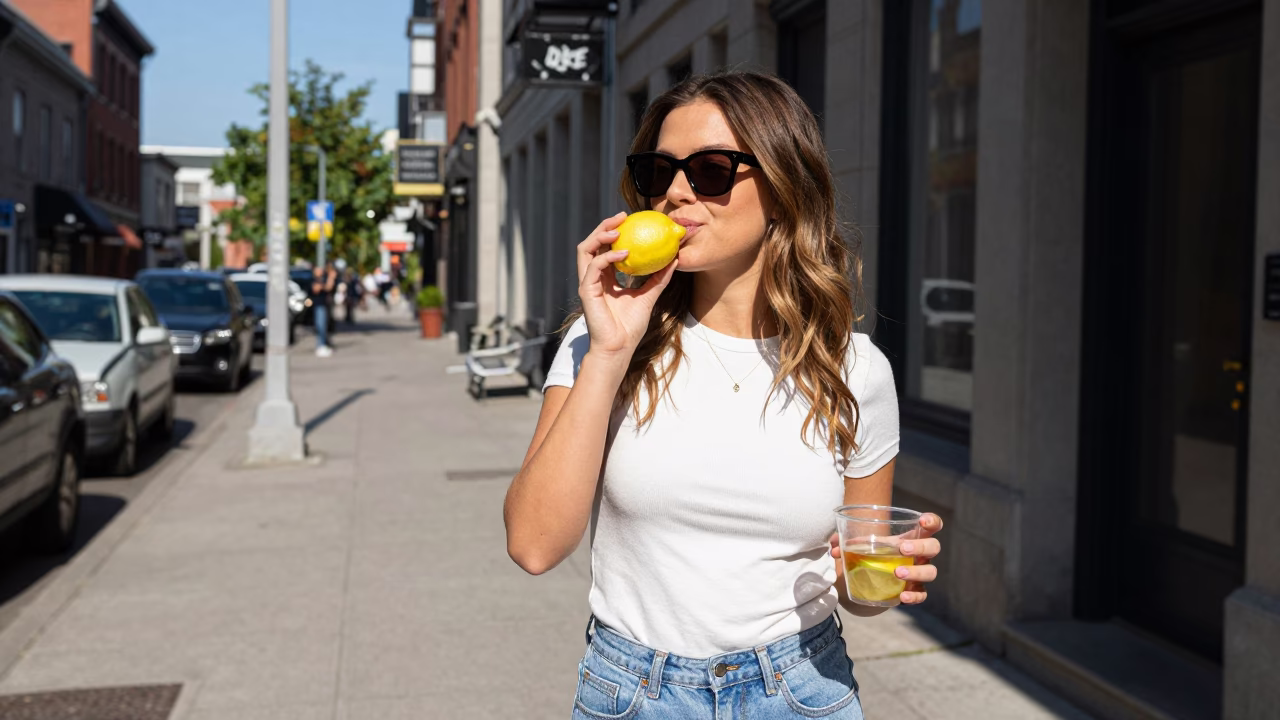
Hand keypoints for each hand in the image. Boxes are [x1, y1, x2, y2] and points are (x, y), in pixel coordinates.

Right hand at [576, 212, 678, 361]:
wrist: (619, 348)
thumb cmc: (630, 327)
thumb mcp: (649, 296)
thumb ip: (659, 278)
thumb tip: (674, 258)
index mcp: (605, 277)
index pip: (604, 247)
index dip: (614, 231)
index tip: (630, 220)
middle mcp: (593, 277)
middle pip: (592, 243)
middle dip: (605, 226)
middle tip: (622, 216)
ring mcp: (587, 283)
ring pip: (585, 249)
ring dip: (600, 235)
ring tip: (618, 229)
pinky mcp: (586, 291)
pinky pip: (594, 266)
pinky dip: (608, 257)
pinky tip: (625, 253)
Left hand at [828, 512, 943, 604]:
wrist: (862, 583)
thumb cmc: (864, 556)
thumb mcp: (855, 546)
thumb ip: (842, 542)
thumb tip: (834, 547)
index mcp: (908, 538)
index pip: (931, 526)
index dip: (932, 521)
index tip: (922, 521)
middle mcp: (918, 555)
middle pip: (934, 547)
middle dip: (921, 546)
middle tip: (902, 549)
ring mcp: (917, 574)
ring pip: (931, 571)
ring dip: (916, 572)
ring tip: (897, 573)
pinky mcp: (912, 592)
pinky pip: (921, 595)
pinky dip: (914, 596)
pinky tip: (902, 597)